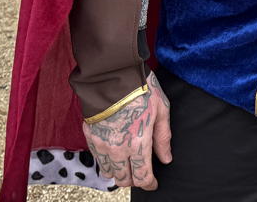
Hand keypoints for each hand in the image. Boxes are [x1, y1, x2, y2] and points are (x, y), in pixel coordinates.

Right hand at [82, 74, 171, 189]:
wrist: (111, 73)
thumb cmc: (140, 88)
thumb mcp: (161, 110)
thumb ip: (163, 137)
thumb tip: (166, 158)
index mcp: (138, 144)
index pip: (142, 177)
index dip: (149, 183)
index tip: (153, 182)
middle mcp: (118, 149)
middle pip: (124, 179)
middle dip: (134, 180)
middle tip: (141, 173)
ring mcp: (101, 144)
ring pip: (109, 172)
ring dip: (119, 172)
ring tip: (127, 164)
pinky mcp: (90, 136)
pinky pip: (98, 159)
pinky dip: (106, 162)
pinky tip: (114, 154)